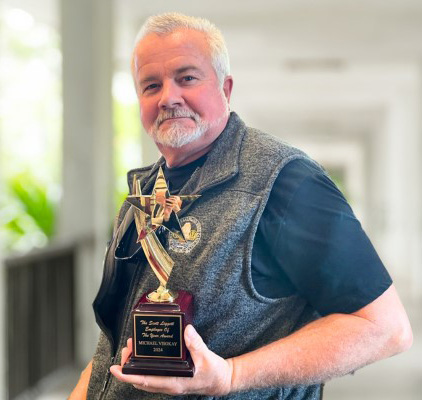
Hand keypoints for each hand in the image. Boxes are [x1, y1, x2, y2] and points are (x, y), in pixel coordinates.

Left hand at [110, 325, 232, 395]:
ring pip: (145, 378)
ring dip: (135, 365)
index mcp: (174, 382)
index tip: (116, 369)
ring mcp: (169, 383)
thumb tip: (186, 330)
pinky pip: (152, 375)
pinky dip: (143, 366)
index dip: (128, 375)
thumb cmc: (214, 372)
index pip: (145, 381)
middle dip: (129, 366)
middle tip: (126, 349)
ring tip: (132, 348)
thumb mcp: (206, 357)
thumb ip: (196, 344)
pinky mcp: (171, 378)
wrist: (221, 381)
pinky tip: (144, 354)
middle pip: (141, 380)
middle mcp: (168, 385)